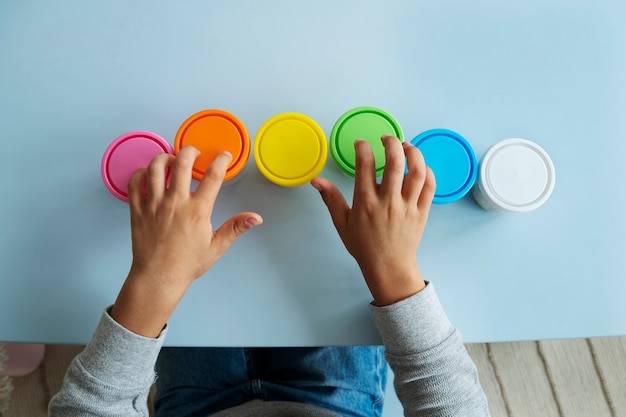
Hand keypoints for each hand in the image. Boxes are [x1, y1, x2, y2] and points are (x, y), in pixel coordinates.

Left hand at [111, 146, 261, 336]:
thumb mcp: (217, 247)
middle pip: (181, 163)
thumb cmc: (186, 265)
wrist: (158, 278)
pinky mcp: (137, 210)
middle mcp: (175, 204)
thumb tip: (256, 218)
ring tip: (171, 160)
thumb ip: (236, 228)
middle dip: (190, 151)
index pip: (213, 176)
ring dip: (164, 158)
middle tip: (194, 152)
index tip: (224, 156)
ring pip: (155, 167)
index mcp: (197, 211)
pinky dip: (140, 172)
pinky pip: (134, 182)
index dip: (221, 161)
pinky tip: (148, 174)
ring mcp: (153, 205)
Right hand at [311, 135, 435, 305]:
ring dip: (413, 153)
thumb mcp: (342, 223)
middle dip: (391, 143)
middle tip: (386, 138)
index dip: (362, 147)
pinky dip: (427, 172)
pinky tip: (420, 166)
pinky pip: (429, 187)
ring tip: (406, 146)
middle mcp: (388, 201)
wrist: (388, 267)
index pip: (364, 164)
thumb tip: (316, 180)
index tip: (361, 143)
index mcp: (365, 202)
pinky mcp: (422, 212)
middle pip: (395, 162)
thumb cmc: (364, 246)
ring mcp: (407, 206)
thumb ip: (331, 199)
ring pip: (417, 171)